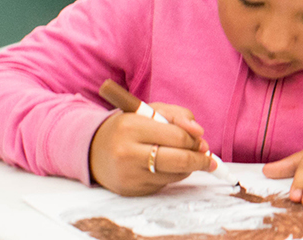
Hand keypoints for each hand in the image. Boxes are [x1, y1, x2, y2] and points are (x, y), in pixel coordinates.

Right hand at [89, 103, 211, 195]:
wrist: (93, 150)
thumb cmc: (127, 127)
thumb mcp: (150, 111)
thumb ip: (178, 116)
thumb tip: (200, 132)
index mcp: (131, 126)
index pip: (178, 136)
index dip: (196, 140)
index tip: (203, 142)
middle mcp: (127, 152)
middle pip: (179, 160)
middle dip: (200, 160)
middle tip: (209, 158)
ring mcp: (128, 174)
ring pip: (175, 174)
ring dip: (187, 168)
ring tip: (181, 157)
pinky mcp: (131, 190)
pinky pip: (164, 184)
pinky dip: (170, 176)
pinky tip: (161, 167)